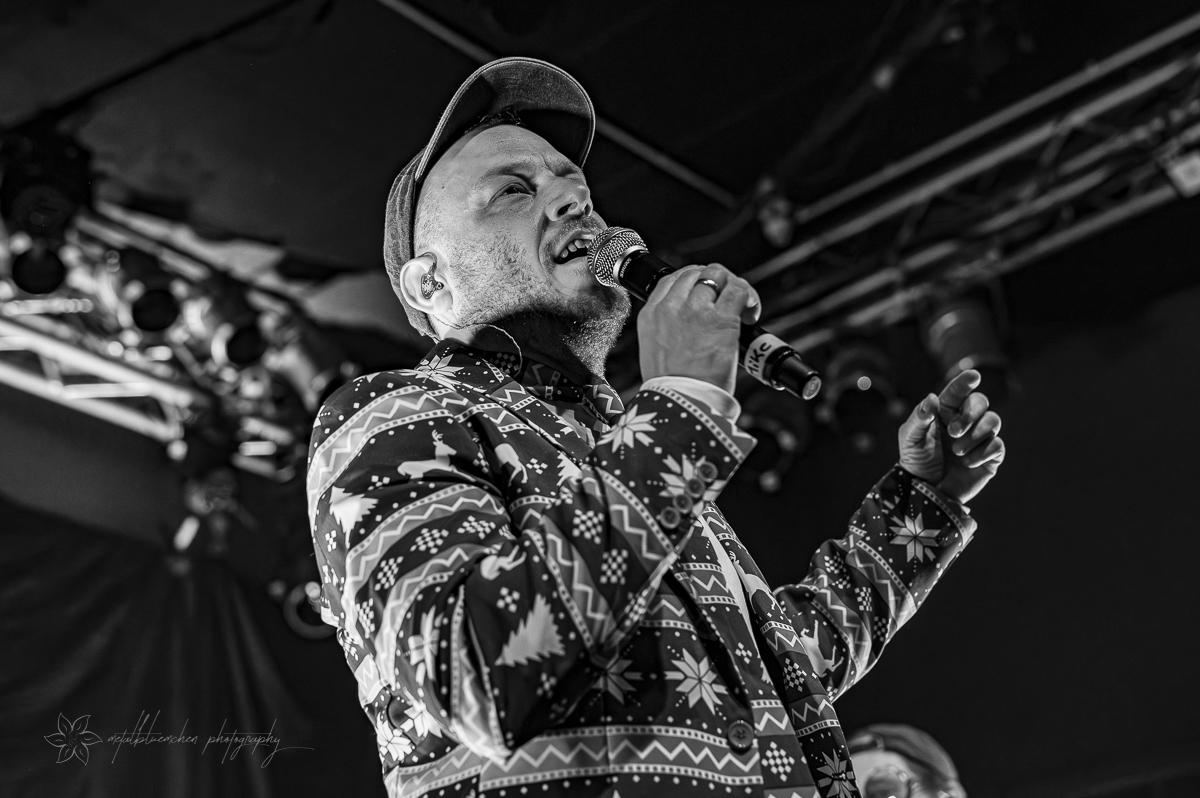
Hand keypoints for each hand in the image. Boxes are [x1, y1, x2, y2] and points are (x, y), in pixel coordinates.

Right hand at [638, 263, 760, 394]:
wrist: (681, 403)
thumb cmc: (671, 387)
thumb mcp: (653, 351)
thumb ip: (665, 330)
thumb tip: (686, 325)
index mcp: (651, 314)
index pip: (673, 279)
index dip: (693, 280)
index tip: (706, 293)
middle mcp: (671, 306)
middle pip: (696, 272)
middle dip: (714, 281)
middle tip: (726, 300)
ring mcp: (696, 310)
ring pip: (718, 275)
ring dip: (733, 285)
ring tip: (742, 306)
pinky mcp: (722, 319)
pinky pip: (739, 289)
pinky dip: (749, 295)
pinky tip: (751, 313)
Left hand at [897, 369, 1005, 503]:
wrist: (925, 488)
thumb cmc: (916, 459)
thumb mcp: (910, 438)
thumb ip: (920, 417)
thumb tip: (933, 398)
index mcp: (946, 411)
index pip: (958, 391)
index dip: (966, 381)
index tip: (973, 376)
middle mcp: (966, 420)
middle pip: (981, 402)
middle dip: (969, 415)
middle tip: (953, 432)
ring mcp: (980, 437)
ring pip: (993, 421)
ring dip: (975, 434)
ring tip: (957, 451)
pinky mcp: (990, 456)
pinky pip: (997, 445)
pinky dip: (981, 453)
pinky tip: (966, 463)